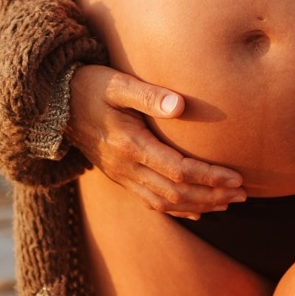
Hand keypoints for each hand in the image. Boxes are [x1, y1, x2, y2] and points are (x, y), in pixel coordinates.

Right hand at [65, 64, 245, 218]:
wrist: (51, 104)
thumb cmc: (89, 86)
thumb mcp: (116, 83)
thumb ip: (148, 95)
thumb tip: (179, 105)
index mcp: (130, 145)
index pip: (178, 170)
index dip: (210, 177)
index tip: (237, 177)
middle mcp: (126, 167)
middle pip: (176, 193)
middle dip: (212, 196)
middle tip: (243, 194)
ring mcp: (120, 176)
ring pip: (165, 203)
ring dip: (199, 206)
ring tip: (229, 204)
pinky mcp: (118, 177)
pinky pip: (150, 202)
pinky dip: (177, 210)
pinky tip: (197, 212)